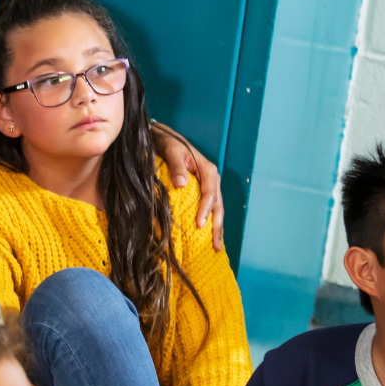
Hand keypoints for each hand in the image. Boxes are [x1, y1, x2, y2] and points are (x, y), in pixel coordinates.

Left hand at [151, 122, 224, 252]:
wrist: (166, 138)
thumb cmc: (169, 144)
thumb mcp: (172, 151)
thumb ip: (177, 167)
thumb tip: (181, 184)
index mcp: (208, 170)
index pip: (210, 194)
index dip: (206, 210)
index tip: (200, 225)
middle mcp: (212, 179)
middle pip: (218, 206)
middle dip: (217, 226)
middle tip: (215, 245)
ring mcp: (209, 186)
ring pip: (216, 209)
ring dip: (217, 228)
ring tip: (216, 247)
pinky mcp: (202, 191)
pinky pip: (209, 208)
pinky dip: (210, 222)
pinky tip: (208, 236)